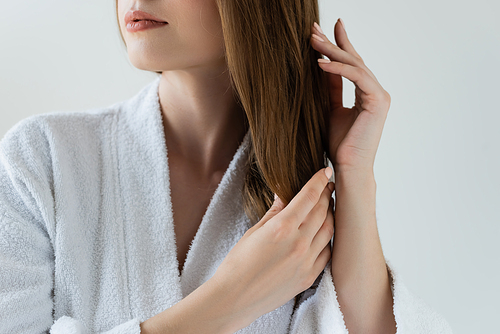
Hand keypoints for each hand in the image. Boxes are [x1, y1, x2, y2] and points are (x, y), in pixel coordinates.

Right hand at [210, 168, 334, 330]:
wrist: (234, 299)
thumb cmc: (237, 264)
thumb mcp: (254, 232)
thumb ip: (274, 211)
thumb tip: (284, 192)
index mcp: (282, 228)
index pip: (308, 197)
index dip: (319, 181)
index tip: (326, 172)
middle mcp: (299, 244)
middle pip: (322, 211)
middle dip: (327, 195)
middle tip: (328, 186)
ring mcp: (306, 262)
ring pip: (329, 231)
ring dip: (331, 215)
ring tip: (328, 206)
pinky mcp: (309, 277)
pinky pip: (327, 252)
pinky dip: (328, 239)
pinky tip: (324, 232)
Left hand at [311, 20, 390, 173]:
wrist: (348, 167)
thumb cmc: (340, 144)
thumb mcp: (330, 109)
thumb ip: (331, 87)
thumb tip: (321, 65)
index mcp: (367, 93)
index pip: (352, 64)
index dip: (339, 44)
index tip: (324, 29)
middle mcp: (376, 91)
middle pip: (353, 60)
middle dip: (333, 42)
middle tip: (314, 28)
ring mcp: (380, 95)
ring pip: (355, 65)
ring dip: (332, 51)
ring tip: (312, 41)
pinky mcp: (378, 101)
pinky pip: (356, 77)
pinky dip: (338, 68)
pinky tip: (319, 63)